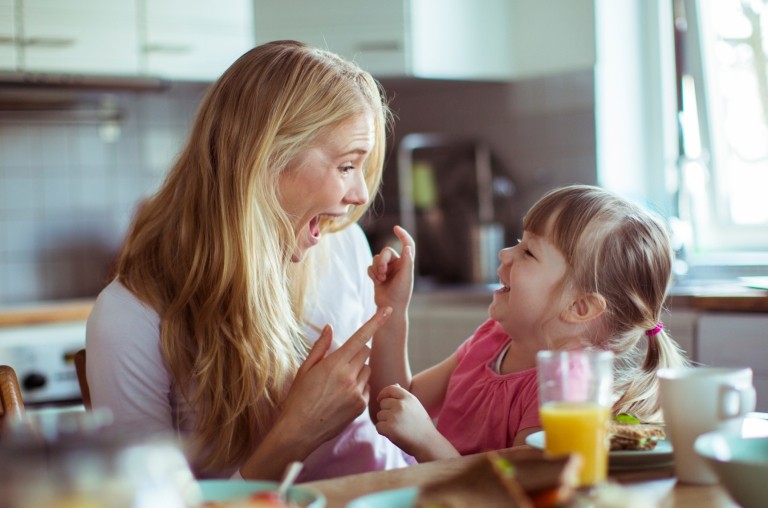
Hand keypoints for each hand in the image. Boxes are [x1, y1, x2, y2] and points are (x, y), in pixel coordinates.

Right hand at [278, 307, 391, 448]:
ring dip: (359, 370)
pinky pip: (367, 387)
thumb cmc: (298, 398)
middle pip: (366, 352)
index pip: (360, 338)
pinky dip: (359, 387)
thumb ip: (320, 347)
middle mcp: (349, 377)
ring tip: (339, 383)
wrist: (300, 430)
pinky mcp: (362, 405)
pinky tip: (342, 395)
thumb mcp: (305, 369)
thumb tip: (330, 327)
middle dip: (357, 352)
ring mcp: (357, 392)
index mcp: (334, 364)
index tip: (388, 310)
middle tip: (340, 363)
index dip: (375, 322)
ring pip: (368, 370)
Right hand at [368, 225, 414, 310]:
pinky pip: (370, 266)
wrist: (390, 307)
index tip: (395, 228)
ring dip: (377, 268)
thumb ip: (407, 262)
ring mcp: (386, 269)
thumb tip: (407, 247)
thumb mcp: (405, 278)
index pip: (407, 244)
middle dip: (382, 261)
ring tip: (380, 280)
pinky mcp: (377, 274)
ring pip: (376, 258)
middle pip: (385, 251)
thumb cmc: (401, 294)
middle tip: (383, 273)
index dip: (402, 235)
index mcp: (406, 263)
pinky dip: (372, 273)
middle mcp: (397, 264)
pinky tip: (376, 281)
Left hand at [375, 384, 454, 460]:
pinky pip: (378, 427)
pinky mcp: (389, 428)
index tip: (380, 400)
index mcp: (408, 397)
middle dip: (386, 412)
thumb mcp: (416, 406)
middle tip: (398, 422)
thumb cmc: (421, 425)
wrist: (428, 443)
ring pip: (380, 416)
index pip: (390, 389)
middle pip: (382, 404)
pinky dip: (383, 432)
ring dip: (385, 422)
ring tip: (398, 428)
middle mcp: (400, 404)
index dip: (383, 394)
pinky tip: (394, 435)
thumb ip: (404, 396)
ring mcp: (394, 416)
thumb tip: (395, 384)